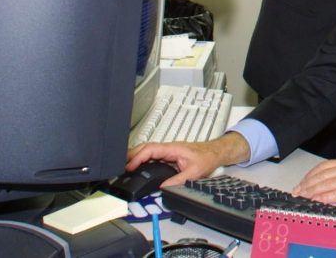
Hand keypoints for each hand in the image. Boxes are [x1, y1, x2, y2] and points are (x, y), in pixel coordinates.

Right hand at [125, 132, 250, 187]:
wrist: (216, 153)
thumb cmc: (207, 158)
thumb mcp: (194, 172)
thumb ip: (178, 180)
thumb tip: (163, 187)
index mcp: (172, 148)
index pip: (150, 149)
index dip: (137, 157)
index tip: (129, 167)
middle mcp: (168, 149)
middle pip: (145, 148)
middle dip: (131, 156)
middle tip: (119, 167)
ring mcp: (168, 152)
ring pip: (147, 152)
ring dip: (135, 158)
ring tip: (124, 168)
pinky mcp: (169, 157)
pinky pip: (152, 157)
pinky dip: (142, 161)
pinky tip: (137, 168)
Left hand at [293, 158, 335, 203]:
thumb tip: (330, 180)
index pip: (322, 168)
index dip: (309, 176)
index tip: (301, 183)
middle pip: (320, 177)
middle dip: (306, 185)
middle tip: (296, 192)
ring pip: (325, 185)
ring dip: (311, 193)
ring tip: (303, 198)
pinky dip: (324, 198)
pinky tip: (317, 202)